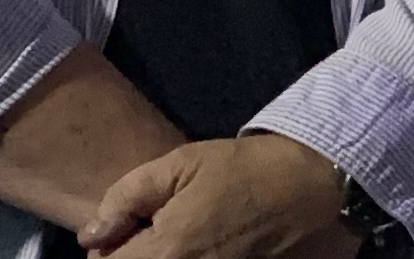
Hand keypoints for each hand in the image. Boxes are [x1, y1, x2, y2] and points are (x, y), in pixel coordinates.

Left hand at [79, 132, 356, 258]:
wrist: (321, 187)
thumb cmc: (251, 170)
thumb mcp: (183, 164)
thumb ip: (127, 196)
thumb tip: (92, 233)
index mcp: (164, 253)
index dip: (110, 248)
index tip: (128, 231)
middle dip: (138, 256)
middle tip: (162, 234)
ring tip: (192, 241)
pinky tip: (217, 247)